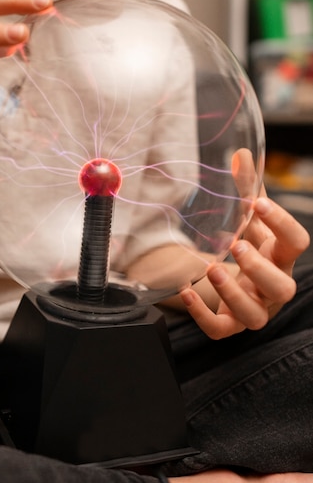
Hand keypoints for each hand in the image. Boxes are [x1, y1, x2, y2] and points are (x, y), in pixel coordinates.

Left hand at [180, 150, 309, 338]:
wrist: (238, 281)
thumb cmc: (252, 247)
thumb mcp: (251, 219)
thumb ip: (248, 189)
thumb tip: (242, 152)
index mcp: (282, 256)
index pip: (298, 243)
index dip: (282, 223)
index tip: (257, 203)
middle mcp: (274, 287)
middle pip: (283, 287)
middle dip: (259, 267)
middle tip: (236, 244)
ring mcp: (255, 309)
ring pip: (255, 315)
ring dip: (234, 293)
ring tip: (212, 268)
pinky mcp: (231, 325)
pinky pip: (221, 330)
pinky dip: (203, 314)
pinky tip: (186, 290)